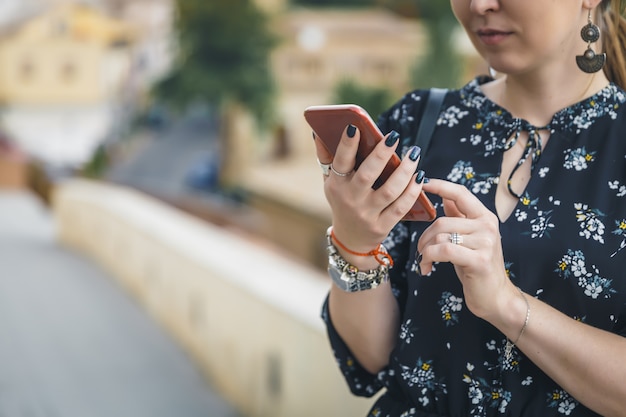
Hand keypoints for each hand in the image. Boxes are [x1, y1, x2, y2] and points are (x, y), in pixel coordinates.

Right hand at [313, 125, 424, 251]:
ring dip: (404, 171)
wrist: (350, 240)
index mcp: (337, 185)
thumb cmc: (342, 202)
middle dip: (381, 154)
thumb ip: (326, 157)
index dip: (346, 145)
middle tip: (393, 136)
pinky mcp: (382, 226)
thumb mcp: (330, 183)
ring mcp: (367, 214)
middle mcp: (350, 200)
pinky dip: (412, 191)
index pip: (340, 162)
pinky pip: (401, 207)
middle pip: (367, 175)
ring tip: (413, 153)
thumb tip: (319, 132)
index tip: (355, 127)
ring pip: (389, 191)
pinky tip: (419, 176)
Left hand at [417, 179, 517, 320]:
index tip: (422, 182)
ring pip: (440, 236)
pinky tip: (427, 268)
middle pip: (442, 221)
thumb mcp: (468, 238)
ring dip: (425, 250)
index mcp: (485, 217)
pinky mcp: (479, 260)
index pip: (460, 193)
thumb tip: (444, 196)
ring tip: (424, 261)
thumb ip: (459, 217)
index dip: (440, 185)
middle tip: (420, 251)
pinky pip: (443, 250)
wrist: (495, 297)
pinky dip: (428, 258)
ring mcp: (486, 242)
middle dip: (424, 237)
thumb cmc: (477, 266)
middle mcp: (488, 226)